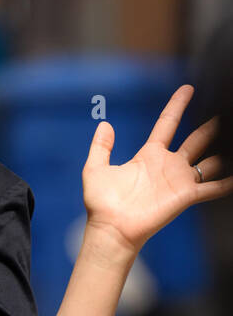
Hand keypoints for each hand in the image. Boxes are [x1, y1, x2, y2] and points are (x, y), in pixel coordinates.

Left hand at [82, 85, 232, 258]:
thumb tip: (105, 124)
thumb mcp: (96, 168)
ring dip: (224, 153)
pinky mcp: (186, 197)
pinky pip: (212, 188)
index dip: (178, 105)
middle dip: (211, 126)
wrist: (111, 227)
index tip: (188, 88)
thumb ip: (101, 146)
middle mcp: (168, 165)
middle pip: (196, 139)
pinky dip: (226, 182)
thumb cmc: (102, 203)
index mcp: (149, 155)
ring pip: (211, 161)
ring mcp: (179, 181)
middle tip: (224, 113)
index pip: (168, 123)